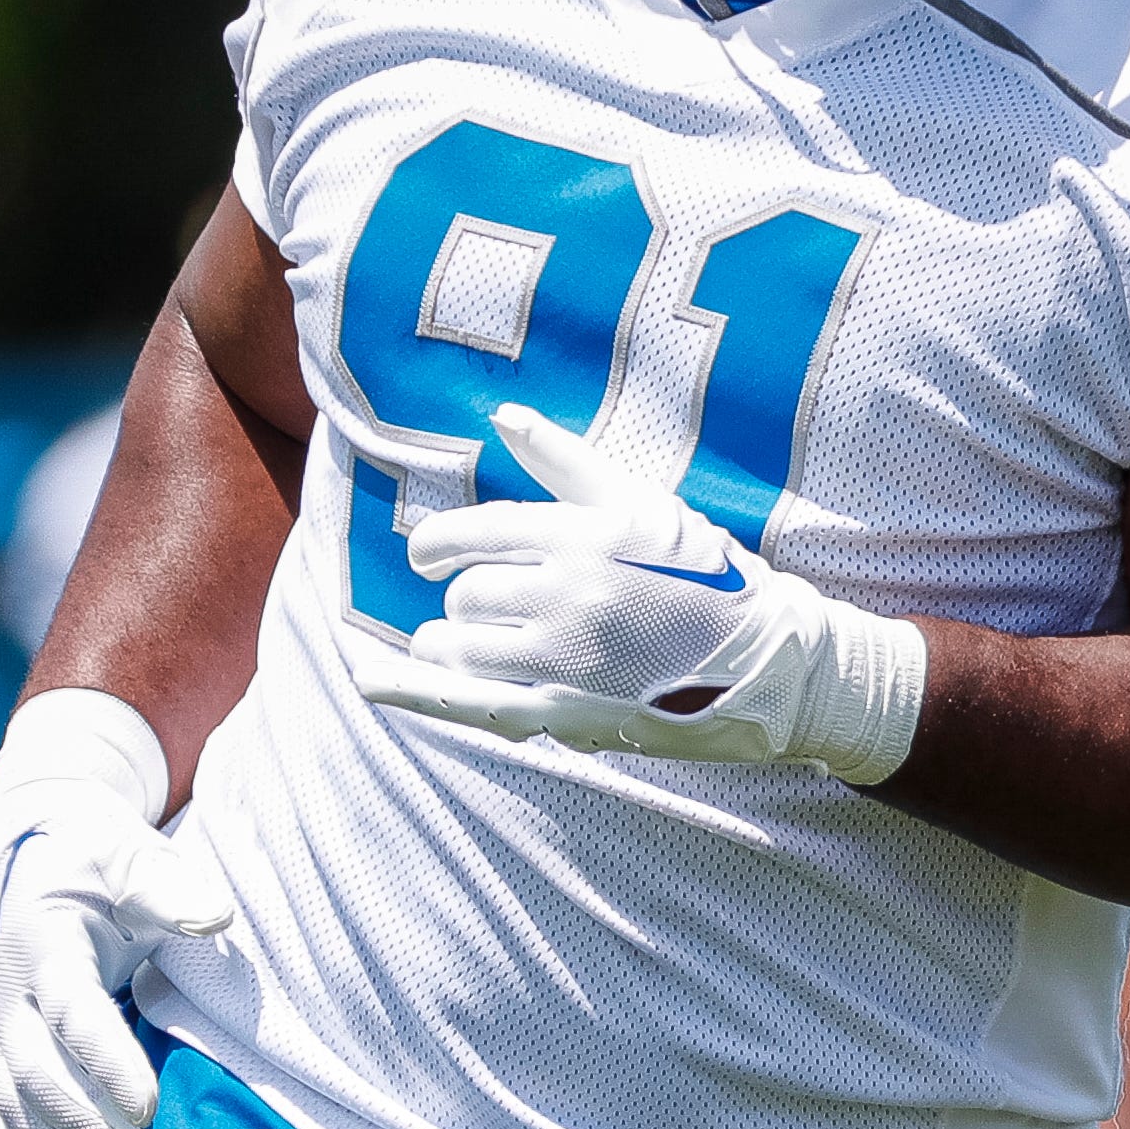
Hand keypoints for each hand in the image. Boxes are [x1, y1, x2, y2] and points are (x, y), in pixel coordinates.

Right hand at [0, 691, 233, 1128]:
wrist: (25, 845)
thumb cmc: (91, 850)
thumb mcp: (128, 852)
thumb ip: (168, 884)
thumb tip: (216, 917)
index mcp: (41, 944)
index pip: (73, 1013)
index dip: (108, 1062)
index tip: (149, 1106)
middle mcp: (6, 995)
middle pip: (40, 1076)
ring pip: (17, 1110)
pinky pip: (3, 1118)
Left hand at [346, 405, 927, 784]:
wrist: (763, 661)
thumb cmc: (702, 573)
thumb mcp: (639, 503)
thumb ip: (565, 459)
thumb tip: (503, 414)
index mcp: (582, 537)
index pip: (476, 534)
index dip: (440, 544)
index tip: (427, 552)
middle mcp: (567, 599)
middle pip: (468, 594)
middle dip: (467, 596)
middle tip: (487, 600)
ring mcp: (564, 662)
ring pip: (464, 648)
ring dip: (454, 641)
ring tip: (471, 638)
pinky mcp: (565, 713)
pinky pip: (467, 703)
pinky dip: (409, 690)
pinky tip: (367, 676)